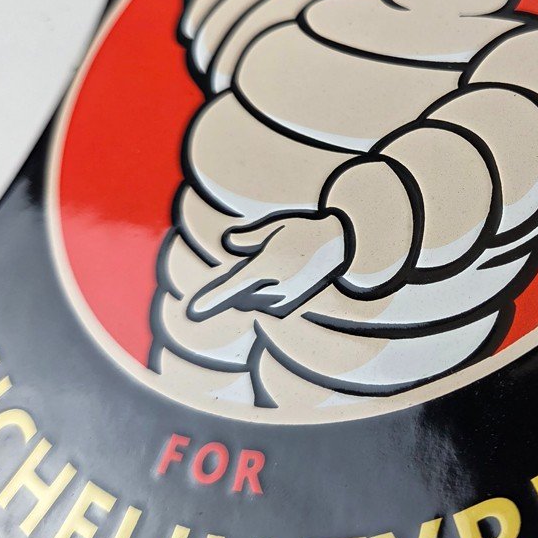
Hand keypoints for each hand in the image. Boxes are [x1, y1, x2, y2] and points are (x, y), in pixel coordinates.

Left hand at [188, 212, 346, 319]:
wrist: (344, 242)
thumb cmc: (308, 229)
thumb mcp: (277, 226)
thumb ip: (250, 237)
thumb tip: (230, 242)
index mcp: (268, 266)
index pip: (233, 286)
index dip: (212, 300)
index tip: (193, 311)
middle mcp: (277, 286)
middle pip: (241, 294)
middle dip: (239, 283)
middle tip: (255, 260)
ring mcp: (288, 297)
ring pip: (254, 301)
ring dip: (253, 290)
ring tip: (273, 267)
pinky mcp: (295, 304)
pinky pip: (270, 306)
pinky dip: (267, 296)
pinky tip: (279, 278)